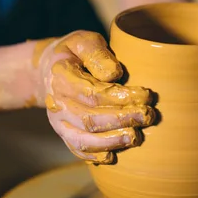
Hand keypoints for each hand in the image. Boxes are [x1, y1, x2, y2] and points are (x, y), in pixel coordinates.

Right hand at [34, 31, 155, 163]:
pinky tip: (115, 156)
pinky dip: (96, 156)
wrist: (49, 70)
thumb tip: (114, 74)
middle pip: (90, 119)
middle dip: (122, 120)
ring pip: (84, 140)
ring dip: (112, 141)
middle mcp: (56, 104)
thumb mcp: (84, 41)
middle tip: (148, 115)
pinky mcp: (64, 134)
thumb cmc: (75, 53)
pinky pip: (78, 150)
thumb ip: (97, 54)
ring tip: (136, 137)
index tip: (146, 95)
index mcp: (60, 77)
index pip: (93, 93)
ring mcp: (58, 122)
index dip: (121, 97)